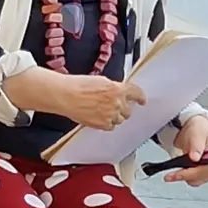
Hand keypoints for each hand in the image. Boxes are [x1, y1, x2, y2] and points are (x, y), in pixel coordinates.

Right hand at [12, 68, 143, 130]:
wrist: (65, 95)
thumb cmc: (78, 85)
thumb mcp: (100, 80)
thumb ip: (113, 88)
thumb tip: (117, 92)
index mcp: (117, 89)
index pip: (136, 93)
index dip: (140, 97)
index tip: (142, 100)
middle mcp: (117, 102)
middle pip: (128, 110)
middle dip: (123, 108)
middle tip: (113, 105)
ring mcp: (111, 115)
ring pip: (120, 119)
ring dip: (115, 116)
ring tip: (102, 111)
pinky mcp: (103, 124)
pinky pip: (111, 126)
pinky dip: (107, 123)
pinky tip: (98, 117)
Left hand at [164, 111, 207, 185]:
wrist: (195, 130)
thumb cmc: (199, 130)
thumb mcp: (197, 133)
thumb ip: (197, 145)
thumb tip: (195, 157)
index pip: (206, 170)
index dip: (192, 174)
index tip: (178, 174)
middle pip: (200, 178)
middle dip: (184, 176)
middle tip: (169, 176)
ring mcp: (207, 171)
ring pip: (195, 181)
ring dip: (183, 178)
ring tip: (171, 175)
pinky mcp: (200, 173)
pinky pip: (191, 179)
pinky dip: (183, 177)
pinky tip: (177, 172)